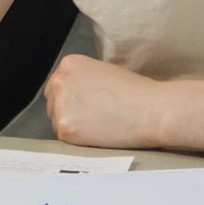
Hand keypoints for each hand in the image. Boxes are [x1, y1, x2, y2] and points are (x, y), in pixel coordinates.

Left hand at [44, 54, 163, 149]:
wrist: (151, 110)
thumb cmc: (137, 92)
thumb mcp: (104, 72)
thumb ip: (84, 80)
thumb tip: (77, 95)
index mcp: (70, 64)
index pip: (58, 85)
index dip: (71, 98)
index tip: (83, 107)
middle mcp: (60, 80)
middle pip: (52, 102)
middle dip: (68, 112)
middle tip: (90, 120)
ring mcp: (61, 104)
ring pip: (56, 121)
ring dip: (72, 126)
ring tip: (98, 127)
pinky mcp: (65, 127)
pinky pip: (64, 137)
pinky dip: (78, 140)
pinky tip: (97, 135)